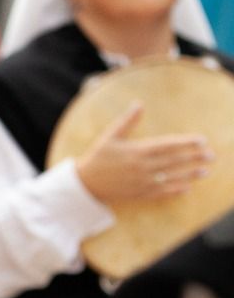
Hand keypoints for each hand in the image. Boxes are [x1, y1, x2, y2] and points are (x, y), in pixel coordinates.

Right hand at [75, 102, 213, 204]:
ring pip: (172, 177)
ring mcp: (143, 182)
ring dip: (190, 174)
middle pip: (175, 161)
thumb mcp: (110, 137)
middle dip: (194, 158)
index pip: (168, 145)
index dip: (187, 142)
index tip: (202, 140)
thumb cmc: (98, 157)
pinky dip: (176, 190)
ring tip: (205, 171)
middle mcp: (143, 167)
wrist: (86, 184)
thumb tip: (139, 104)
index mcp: (137, 151)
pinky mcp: (140, 193)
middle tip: (211, 155)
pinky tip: (188, 188)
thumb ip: (126, 121)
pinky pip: (162, 192)